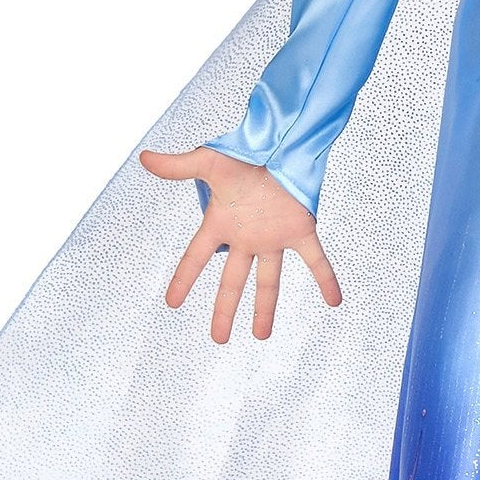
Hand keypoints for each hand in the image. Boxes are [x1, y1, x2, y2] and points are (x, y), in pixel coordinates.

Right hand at [139, 146, 343, 342]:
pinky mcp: (301, 230)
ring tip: (262, 335)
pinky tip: (335, 301)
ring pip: (269, 280)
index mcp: (222, 224)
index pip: (196, 257)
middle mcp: (247, 237)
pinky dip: (327, 280)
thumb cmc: (243, 151)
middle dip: (224, 310)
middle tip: (219, 338)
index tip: (171, 302)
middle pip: (232, 281)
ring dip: (266, 308)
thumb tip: (144, 158)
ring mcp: (274, 237)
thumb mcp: (208, 162)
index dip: (183, 279)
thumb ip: (178, 167)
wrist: (281, 141)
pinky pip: (316, 260)